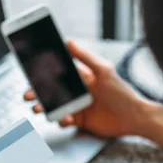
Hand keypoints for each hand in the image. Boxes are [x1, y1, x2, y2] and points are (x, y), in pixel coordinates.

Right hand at [24, 40, 149, 137]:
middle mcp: (78, 90)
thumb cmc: (123, 93)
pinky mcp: (81, 120)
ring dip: (44, 107)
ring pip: (54, 105)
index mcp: (82, 76)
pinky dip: (61, 119)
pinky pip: (64, 120)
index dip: (43, 72)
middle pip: (52, 90)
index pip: (59, 71)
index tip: (30, 71)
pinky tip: (65, 119)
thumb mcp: (105, 71)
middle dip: (37, 92)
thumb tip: (70, 41)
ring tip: (39, 109)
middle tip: (28, 94)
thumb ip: (86, 57)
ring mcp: (78, 105)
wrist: (134, 118)